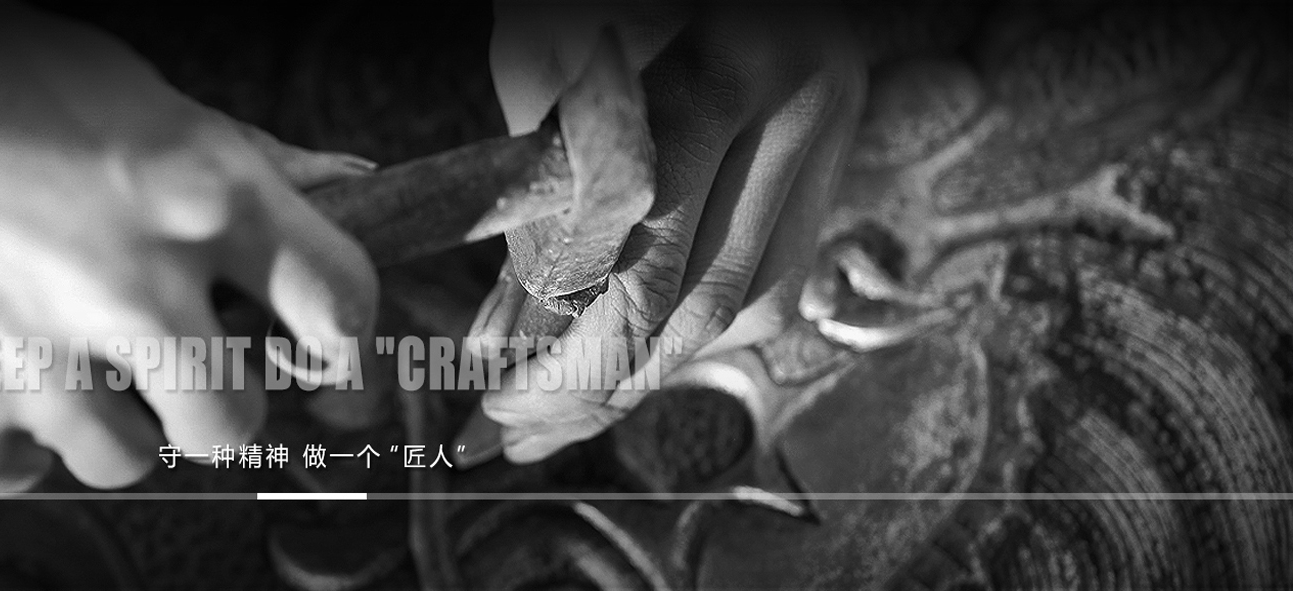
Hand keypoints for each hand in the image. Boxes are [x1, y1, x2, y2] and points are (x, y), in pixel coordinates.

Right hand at [0, 3, 377, 493]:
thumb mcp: (126, 90)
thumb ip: (238, 159)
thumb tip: (339, 187)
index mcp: (197, 193)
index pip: (339, 309)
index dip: (351, 359)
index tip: (340, 381)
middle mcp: (136, 292)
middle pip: (235, 423)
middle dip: (209, 405)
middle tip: (160, 369)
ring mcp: (44, 376)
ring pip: (128, 460)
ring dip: (98, 416)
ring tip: (29, 338)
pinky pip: (17, 470)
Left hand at [471, 3, 866, 462]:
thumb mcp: (547, 53)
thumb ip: (536, 200)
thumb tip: (502, 346)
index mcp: (730, 63)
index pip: (650, 241)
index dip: (568, 337)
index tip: (496, 392)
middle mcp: (802, 106)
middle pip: (705, 294)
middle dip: (600, 383)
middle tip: (512, 431)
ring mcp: (830, 137)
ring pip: (748, 307)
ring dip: (644, 378)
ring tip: (553, 421)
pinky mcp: (830, 163)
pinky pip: (768, 282)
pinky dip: (688, 335)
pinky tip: (622, 364)